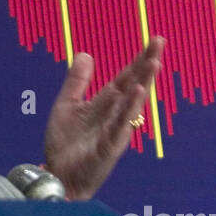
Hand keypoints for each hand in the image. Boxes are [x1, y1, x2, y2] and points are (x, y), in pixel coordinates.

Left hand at [43, 36, 164, 200]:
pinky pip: (120, 126)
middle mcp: (115, 116)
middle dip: (147, 65)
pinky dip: (128, 110)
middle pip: (135, 85)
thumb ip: (76, 82)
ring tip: (153, 62)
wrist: (56, 176)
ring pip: (133, 104)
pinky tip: (136, 93)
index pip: (126, 77)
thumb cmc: (65, 146)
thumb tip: (85, 54)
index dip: (139, 59)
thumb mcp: (67, 106)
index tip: (155, 40)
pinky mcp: (109, 148)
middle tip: (159, 42)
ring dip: (143, 83)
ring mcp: (115, 131)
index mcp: (106, 104)